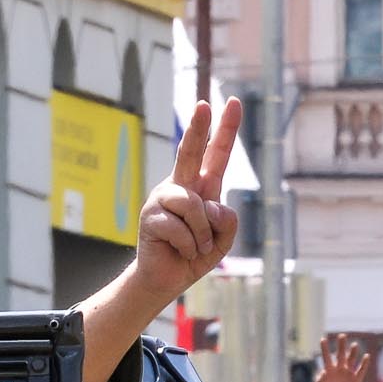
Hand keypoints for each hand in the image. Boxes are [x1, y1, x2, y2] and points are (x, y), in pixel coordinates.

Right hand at [131, 98, 242, 304]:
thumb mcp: (222, 240)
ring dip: (202, 233)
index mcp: (201, 187)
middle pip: (189, 152)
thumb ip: (226, 221)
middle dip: (197, 128)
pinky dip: (190, 246)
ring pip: (195, 205)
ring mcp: (162, 198)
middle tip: (203, 104)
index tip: (232, 102)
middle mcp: (181, 187)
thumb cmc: (194, 254)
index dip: (225, 129)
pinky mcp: (150, 216)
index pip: (215, 155)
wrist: (166, 279)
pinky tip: (181, 251)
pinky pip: (183, 229)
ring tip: (196, 246)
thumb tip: (211, 204)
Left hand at [314, 334, 370, 381]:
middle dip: (341, 346)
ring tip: (355, 345)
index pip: (326, 357)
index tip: (323, 339)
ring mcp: (348, 374)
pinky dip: (364, 363)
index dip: (325, 348)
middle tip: (342, 335)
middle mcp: (339, 369)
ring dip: (353, 352)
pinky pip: (361, 370)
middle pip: (340, 355)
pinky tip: (366, 356)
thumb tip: (322, 373)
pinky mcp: (357, 380)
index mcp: (329, 370)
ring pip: (351, 360)